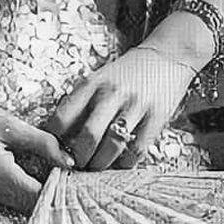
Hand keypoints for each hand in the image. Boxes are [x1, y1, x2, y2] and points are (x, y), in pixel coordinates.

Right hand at [0, 95, 74, 211]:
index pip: (42, 198)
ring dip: (45, 194)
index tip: (84, 181)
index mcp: (3, 178)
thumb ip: (42, 143)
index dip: (65, 193)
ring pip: (25, 203)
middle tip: (82, 180)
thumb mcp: (9, 125)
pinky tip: (46, 174)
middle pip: (35, 206)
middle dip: (58, 196)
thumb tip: (69, 161)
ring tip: (68, 177)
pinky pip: (14, 196)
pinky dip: (31, 189)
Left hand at [40, 46, 195, 170]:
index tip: (57, 151)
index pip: (63, 117)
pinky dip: (126, 163)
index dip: (55, 141)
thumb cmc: (127, 72)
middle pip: (88, 136)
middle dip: (80, 158)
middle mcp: (112, 93)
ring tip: (96, 167)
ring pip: (112, 145)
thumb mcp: (99, 78)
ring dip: (101, 164)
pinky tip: (120, 163)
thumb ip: (82, 102)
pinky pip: (137, 149)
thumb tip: (60, 136)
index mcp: (92, 83)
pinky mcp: (156, 116)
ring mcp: (136, 105)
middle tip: (78, 165)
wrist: (167, 55)